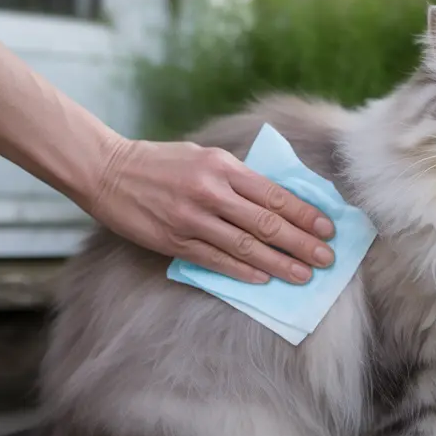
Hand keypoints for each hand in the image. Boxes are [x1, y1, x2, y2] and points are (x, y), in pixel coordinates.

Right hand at [88, 137, 335, 283]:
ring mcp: (192, 219)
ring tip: (303, 275)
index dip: (304, 214)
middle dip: (302, 243)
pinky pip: (216, 260)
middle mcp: (211, 192)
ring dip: (279, 263)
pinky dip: (243, 271)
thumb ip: (238, 176)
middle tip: (327, 258)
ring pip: (246, 247)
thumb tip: (276, 200)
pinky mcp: (174, 240)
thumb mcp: (204, 156)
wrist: (107, 171)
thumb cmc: (161, 162)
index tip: (327, 228)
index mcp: (223, 166)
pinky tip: (264, 279)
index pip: (274, 194)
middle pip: (267, 223)